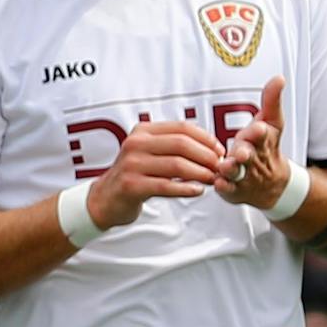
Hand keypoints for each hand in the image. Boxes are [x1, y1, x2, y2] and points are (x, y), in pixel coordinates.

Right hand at [86, 121, 223, 229]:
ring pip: (176, 165)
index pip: (182, 128)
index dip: (206, 138)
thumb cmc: (136, 175)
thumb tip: (213, 148)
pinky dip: (186, 188)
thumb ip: (174, 147)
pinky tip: (198, 191)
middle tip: (220, 167)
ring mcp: (132, 164)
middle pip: (181, 144)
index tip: (220, 151)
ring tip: (213, 180)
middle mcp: (135, 144)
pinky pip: (166, 186)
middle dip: (206, 156)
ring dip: (200, 173)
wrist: (106, 198)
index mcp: (142, 131)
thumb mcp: (149, 153)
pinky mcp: (131, 185)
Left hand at [213, 76, 288, 208]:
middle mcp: (253, 159)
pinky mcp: (233, 189)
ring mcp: (244, 175)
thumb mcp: (271, 123)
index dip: (259, 132)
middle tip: (241, 152)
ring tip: (225, 167)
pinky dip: (224, 188)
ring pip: (237, 173)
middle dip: (246, 153)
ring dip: (231, 170)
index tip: (259, 128)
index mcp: (262, 141)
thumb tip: (279, 77)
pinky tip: (217, 184)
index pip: (262, 135)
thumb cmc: (265, 146)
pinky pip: (228, 190)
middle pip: (250, 155)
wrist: (270, 184)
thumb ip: (271, 101)